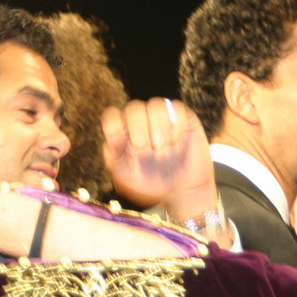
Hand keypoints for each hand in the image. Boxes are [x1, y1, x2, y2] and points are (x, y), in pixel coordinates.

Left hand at [102, 98, 216, 214]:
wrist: (184, 191)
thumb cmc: (152, 185)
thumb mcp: (127, 177)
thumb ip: (115, 156)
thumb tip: (111, 136)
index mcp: (123, 134)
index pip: (113, 116)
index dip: (113, 123)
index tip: (119, 142)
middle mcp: (141, 123)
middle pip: (134, 108)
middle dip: (138, 127)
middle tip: (144, 147)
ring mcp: (162, 119)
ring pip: (155, 105)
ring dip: (158, 127)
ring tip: (162, 147)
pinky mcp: (182, 119)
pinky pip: (176, 108)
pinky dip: (175, 125)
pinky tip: (176, 142)